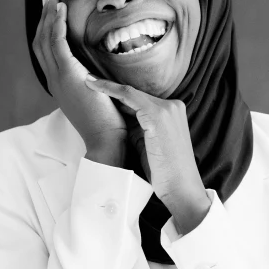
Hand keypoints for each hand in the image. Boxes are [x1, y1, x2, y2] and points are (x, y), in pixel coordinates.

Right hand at [32, 0, 127, 154]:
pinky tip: (60, 10)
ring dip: (48, 15)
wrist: (106, 140)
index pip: (46, 52)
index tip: (51, 11)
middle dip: (43, 17)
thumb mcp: (96, 97)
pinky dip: (56, 24)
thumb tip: (99, 72)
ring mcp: (58, 78)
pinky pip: (57, 44)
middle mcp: (54, 80)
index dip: (47, 30)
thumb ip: (93, 82)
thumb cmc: (108, 123)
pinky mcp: (68, 76)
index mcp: (59, 85)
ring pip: (45, 39)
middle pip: (41, 42)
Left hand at [85, 75, 210, 231]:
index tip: (99, 86)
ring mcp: (167, 109)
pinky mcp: (158, 115)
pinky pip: (128, 96)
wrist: (181, 188)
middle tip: (88, 80)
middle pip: (135, 94)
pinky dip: (110, 89)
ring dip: (106, 86)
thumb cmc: (164, 171)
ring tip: (87, 81)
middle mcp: (172, 105)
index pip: (141, 98)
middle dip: (110, 89)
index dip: (118, 93)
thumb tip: (118, 116)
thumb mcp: (148, 143)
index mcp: (172, 112)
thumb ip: (137, 127)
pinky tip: (94, 85)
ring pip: (130, 92)